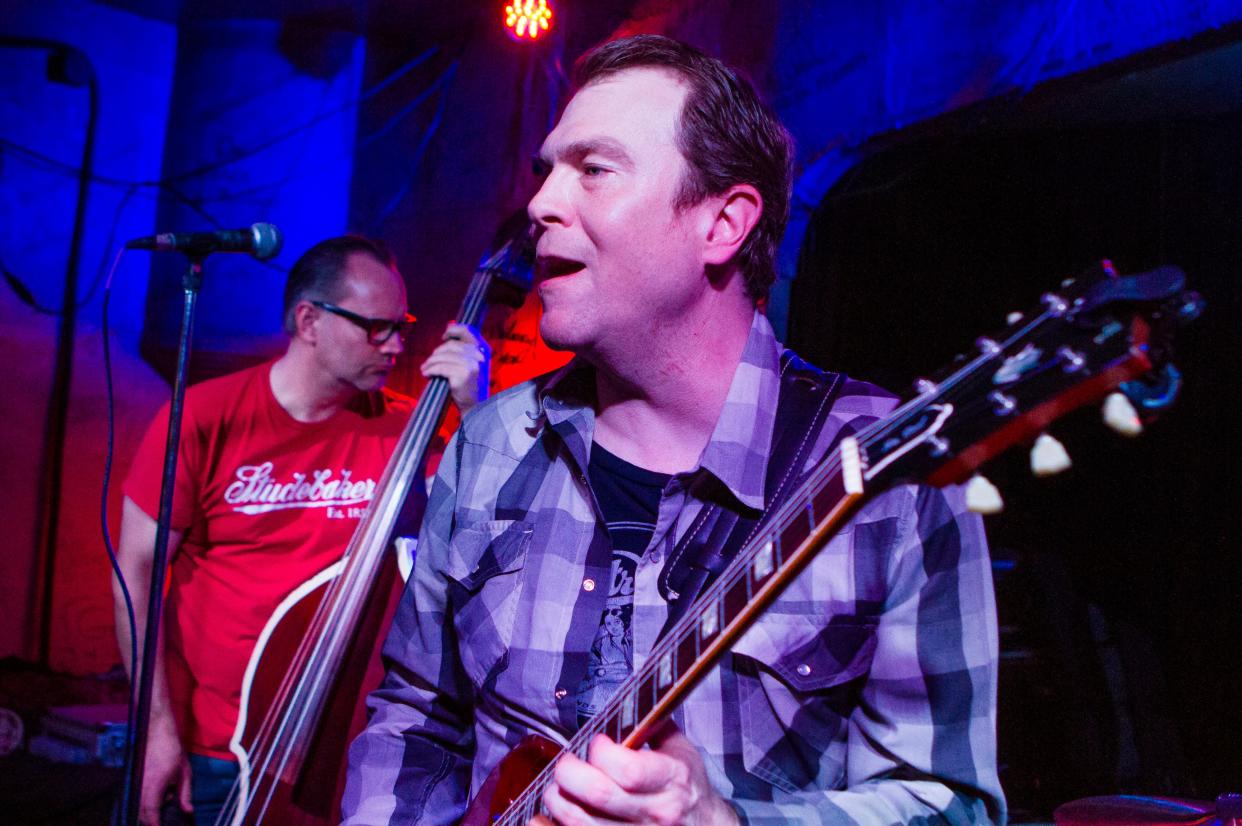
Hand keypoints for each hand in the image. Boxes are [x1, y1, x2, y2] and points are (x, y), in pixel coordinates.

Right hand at [140, 719, 191, 825]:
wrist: (156, 732)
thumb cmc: (172, 750)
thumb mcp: (184, 772)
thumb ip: (185, 793)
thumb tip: (187, 811)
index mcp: (155, 785)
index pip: (150, 812)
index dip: (155, 824)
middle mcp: (142, 786)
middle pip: (141, 813)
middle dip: (151, 821)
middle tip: (164, 822)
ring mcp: (136, 783)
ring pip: (137, 807)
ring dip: (148, 813)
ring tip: (164, 808)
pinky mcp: (134, 780)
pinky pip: (137, 798)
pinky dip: (145, 804)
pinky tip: (161, 797)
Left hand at [420, 322, 488, 413]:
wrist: (475, 407)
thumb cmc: (469, 386)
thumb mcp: (471, 364)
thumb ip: (462, 350)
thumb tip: (447, 332)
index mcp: (483, 350)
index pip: (468, 331)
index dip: (454, 329)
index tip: (444, 335)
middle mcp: (479, 356)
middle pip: (450, 346)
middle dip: (436, 353)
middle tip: (429, 362)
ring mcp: (471, 365)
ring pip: (443, 357)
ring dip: (430, 362)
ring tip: (425, 368)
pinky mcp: (463, 374)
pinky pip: (440, 368)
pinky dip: (430, 370)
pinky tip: (426, 374)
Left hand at [534, 729, 737, 825]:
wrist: (705, 825)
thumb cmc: (687, 786)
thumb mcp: (680, 750)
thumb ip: (651, 726)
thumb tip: (621, 703)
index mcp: (672, 781)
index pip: (630, 771)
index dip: (603, 752)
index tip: (596, 742)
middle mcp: (654, 813)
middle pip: (599, 795)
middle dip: (570, 772)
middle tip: (567, 763)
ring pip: (580, 822)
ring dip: (558, 799)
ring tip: (558, 786)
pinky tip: (543, 816)